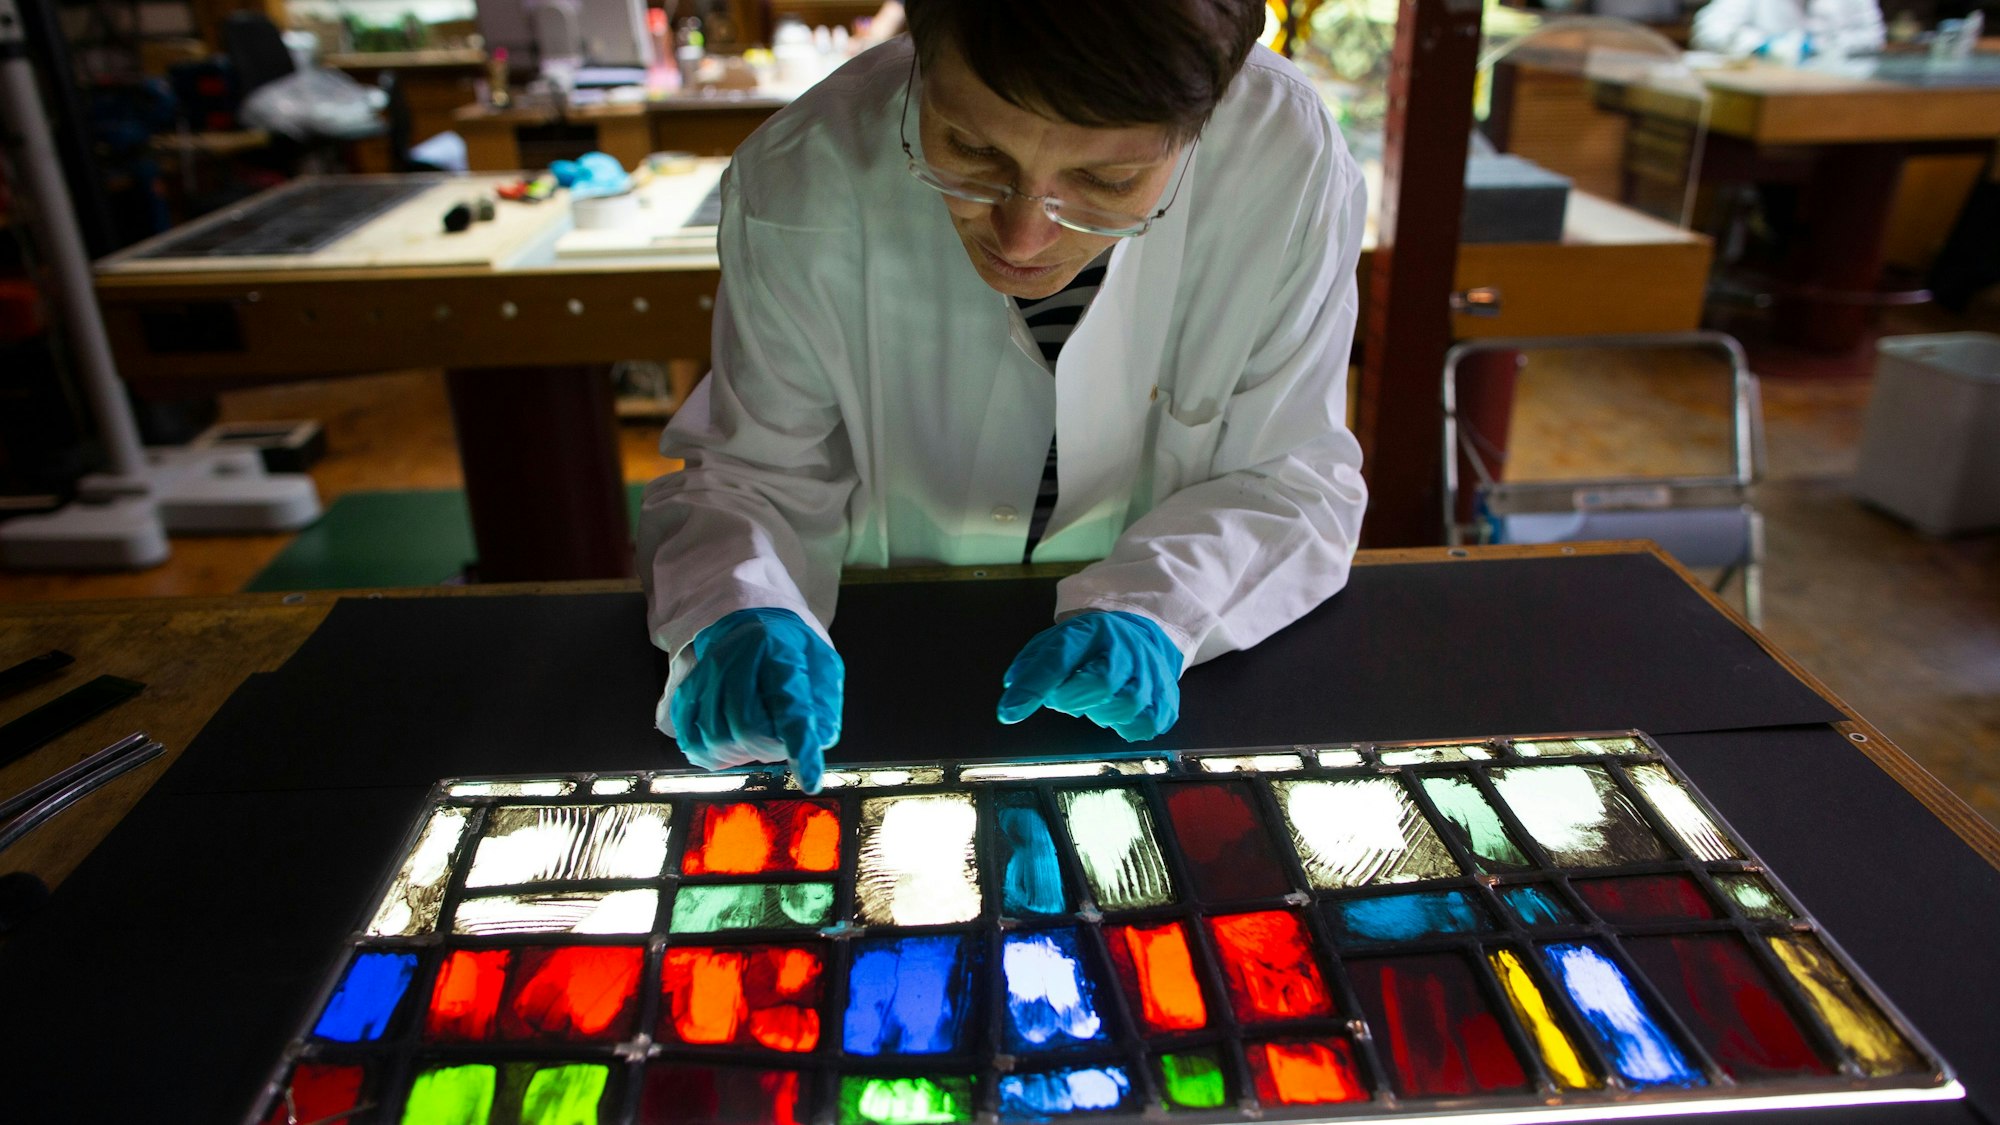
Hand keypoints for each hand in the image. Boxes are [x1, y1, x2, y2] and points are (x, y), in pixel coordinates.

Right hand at [670, 608, 841, 791]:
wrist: (750, 624)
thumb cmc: (791, 649)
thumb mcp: (822, 665)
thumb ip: (825, 703)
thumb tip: (821, 738)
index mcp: (780, 652)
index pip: (790, 706)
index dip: (800, 746)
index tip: (810, 780)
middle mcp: (737, 661)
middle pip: (747, 729)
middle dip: (769, 748)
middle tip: (780, 739)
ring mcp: (708, 676)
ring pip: (716, 739)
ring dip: (741, 752)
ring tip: (757, 735)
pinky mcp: (689, 691)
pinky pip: (691, 739)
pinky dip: (711, 755)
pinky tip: (729, 746)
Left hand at [996, 611, 1182, 741]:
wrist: (1141, 635)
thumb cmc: (1091, 646)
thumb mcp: (1058, 642)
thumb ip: (1032, 665)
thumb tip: (1013, 691)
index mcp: (1092, 630)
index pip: (1059, 658)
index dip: (1032, 687)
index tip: (1009, 712)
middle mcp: (1126, 648)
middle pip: (1101, 682)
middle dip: (1073, 699)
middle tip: (1067, 698)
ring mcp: (1151, 674)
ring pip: (1127, 705)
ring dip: (1101, 714)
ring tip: (1096, 703)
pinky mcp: (1166, 699)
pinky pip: (1146, 725)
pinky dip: (1126, 727)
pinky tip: (1117, 716)